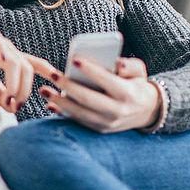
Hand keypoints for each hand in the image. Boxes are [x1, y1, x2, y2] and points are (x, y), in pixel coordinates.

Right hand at [0, 17, 56, 113]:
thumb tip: (11, 106)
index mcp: (9, 59)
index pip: (34, 66)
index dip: (49, 74)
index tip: (61, 87)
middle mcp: (9, 50)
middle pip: (28, 69)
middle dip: (26, 90)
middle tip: (17, 107)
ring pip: (17, 62)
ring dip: (16, 83)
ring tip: (10, 98)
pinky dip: (4, 53)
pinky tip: (3, 62)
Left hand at [38, 56, 161, 132]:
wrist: (145, 112)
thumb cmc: (136, 85)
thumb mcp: (139, 72)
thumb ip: (129, 65)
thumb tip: (117, 63)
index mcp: (128, 94)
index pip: (107, 81)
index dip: (91, 70)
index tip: (75, 59)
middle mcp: (117, 111)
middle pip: (89, 99)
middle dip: (68, 86)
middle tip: (52, 74)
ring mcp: (107, 123)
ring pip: (80, 113)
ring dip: (59, 102)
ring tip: (44, 90)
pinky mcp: (99, 129)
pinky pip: (78, 121)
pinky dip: (62, 113)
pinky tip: (50, 103)